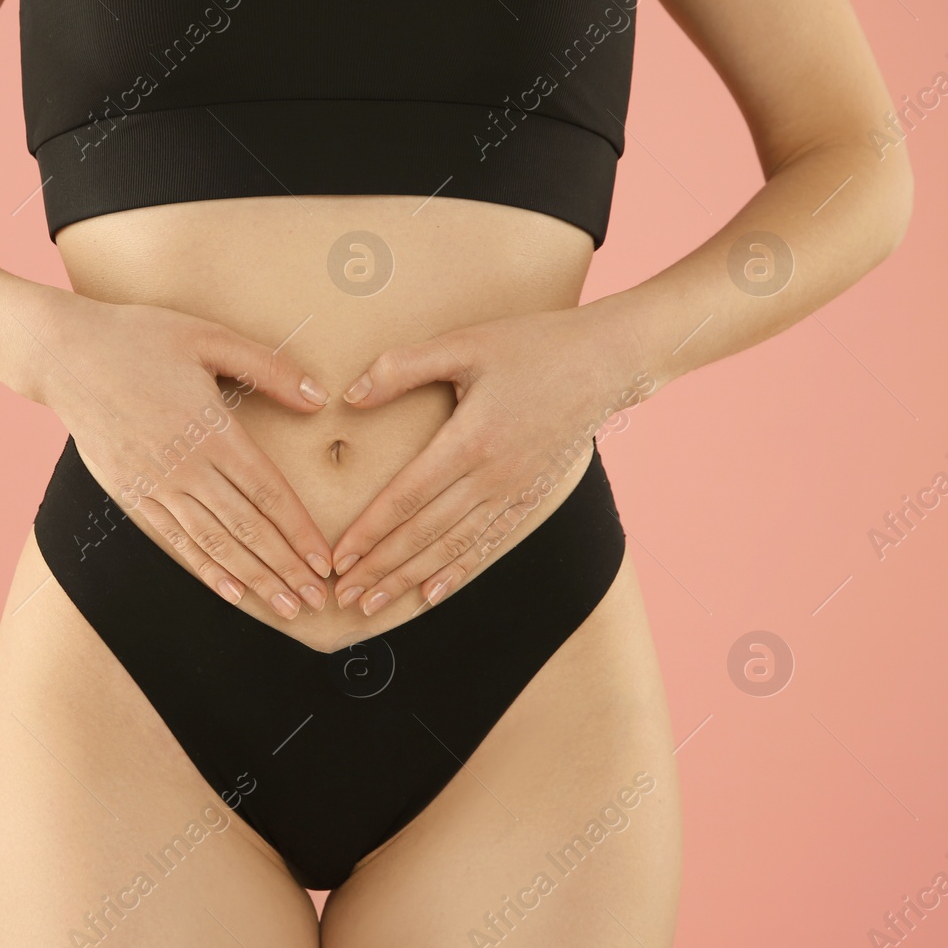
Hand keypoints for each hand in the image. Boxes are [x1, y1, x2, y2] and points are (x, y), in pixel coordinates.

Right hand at [35, 295, 335, 618]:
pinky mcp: (131, 494)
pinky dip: (206, 569)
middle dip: (285, 568)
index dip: (299, 531)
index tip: (324, 561)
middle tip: (317, 599)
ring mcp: (156, 485)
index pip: (268, 492)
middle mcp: (186, 467)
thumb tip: (318, 396)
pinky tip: (231, 591)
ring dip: (253, 578)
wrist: (63, 355)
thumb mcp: (208, 337)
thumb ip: (267, 368)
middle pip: (247, 528)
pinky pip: (175, 540)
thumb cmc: (138, 338)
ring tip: (285, 606)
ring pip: (214, 543)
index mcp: (212, 430)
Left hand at [329, 305, 650, 614]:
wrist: (607, 362)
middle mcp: (493, 477)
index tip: (340, 557)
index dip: (370, 531)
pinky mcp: (530, 498)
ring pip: (453, 547)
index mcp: (471, 440)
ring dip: (410, 579)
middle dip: (381, 567)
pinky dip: (457, 572)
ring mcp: (514, 492)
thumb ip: (403, 367)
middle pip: (425, 533)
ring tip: (373, 603)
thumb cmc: (532, 345)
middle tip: (343, 594)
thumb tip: (350, 396)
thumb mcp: (464, 344)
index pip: (407, 497)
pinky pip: (488, 544)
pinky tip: (430, 594)